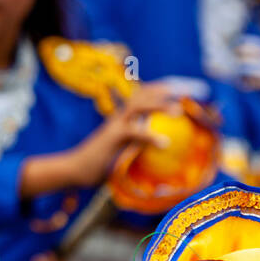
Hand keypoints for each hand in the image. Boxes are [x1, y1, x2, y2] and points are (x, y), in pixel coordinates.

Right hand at [63, 84, 178, 187]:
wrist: (75, 170)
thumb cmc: (98, 167)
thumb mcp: (122, 155)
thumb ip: (138, 149)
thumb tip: (161, 153)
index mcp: (121, 120)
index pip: (140, 98)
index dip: (158, 90)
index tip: (178, 89)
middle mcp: (118, 118)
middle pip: (141, 95)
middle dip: (161, 89)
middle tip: (184, 91)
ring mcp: (114, 126)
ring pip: (137, 106)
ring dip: (158, 105)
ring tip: (178, 110)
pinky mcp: (111, 137)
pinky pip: (133, 132)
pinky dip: (150, 136)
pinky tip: (165, 143)